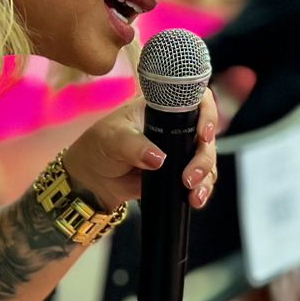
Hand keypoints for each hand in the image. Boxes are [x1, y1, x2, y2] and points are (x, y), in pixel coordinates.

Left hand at [62, 89, 219, 211]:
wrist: (93, 179)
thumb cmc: (99, 147)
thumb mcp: (112, 140)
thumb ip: (133, 146)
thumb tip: (158, 158)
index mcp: (161, 109)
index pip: (194, 101)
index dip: (206, 112)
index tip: (202, 133)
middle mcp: (175, 128)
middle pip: (205, 136)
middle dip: (204, 158)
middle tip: (189, 176)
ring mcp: (179, 151)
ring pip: (207, 160)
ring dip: (205, 176)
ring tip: (192, 192)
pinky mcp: (178, 173)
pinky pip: (200, 180)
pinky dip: (202, 189)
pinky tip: (195, 199)